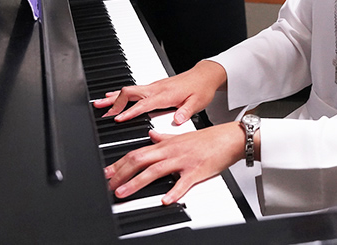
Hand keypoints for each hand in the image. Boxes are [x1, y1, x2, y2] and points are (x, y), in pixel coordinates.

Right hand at [93, 60, 226, 124]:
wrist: (205, 75)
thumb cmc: (201, 89)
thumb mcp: (197, 103)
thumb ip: (186, 112)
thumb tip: (178, 119)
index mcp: (165, 95)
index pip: (143, 104)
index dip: (129, 112)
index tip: (117, 119)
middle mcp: (157, 88)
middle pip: (130, 93)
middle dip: (114, 102)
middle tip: (102, 112)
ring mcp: (155, 86)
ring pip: (130, 90)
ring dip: (114, 97)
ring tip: (99, 104)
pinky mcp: (155, 86)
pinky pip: (134, 89)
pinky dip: (121, 93)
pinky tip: (113, 96)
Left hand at [105, 122, 244, 202]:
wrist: (229, 138)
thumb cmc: (208, 139)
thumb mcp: (182, 136)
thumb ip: (164, 137)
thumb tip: (151, 136)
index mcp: (166, 144)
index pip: (138, 152)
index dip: (120, 163)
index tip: (107, 172)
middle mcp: (171, 151)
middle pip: (141, 160)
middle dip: (122, 173)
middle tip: (108, 185)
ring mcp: (183, 161)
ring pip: (155, 170)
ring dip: (137, 182)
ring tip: (123, 193)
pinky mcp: (196, 171)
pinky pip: (183, 182)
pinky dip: (173, 191)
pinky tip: (165, 200)